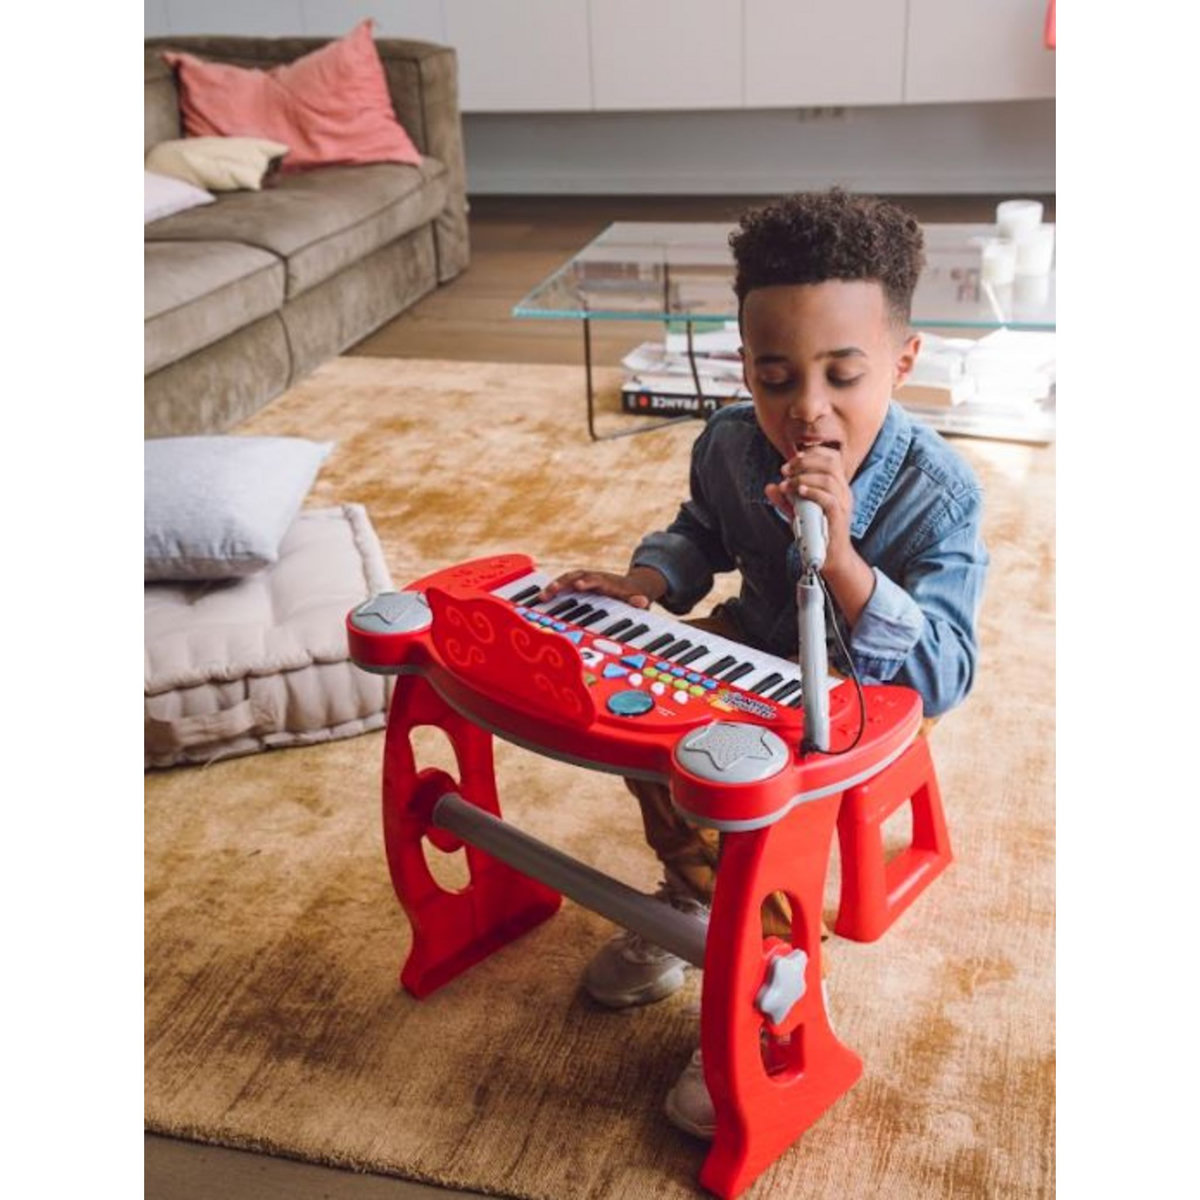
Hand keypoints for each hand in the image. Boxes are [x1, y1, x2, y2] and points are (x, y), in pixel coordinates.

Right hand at [537, 566, 667, 609]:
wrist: (633, 585)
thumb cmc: (634, 596)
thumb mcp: (639, 600)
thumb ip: (639, 602)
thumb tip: (642, 602)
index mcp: (608, 582)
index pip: (597, 580)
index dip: (588, 582)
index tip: (579, 585)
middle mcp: (595, 577)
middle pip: (577, 576)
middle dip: (564, 582)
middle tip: (551, 590)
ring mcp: (586, 579)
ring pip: (567, 579)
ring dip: (554, 586)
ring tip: (541, 596)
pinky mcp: (579, 583)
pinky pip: (564, 584)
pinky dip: (553, 589)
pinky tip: (540, 597)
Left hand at [765, 445, 854, 574]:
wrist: (829, 558)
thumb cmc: (815, 532)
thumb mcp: (797, 512)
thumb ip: (785, 499)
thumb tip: (769, 487)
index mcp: (837, 485)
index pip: (832, 457)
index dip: (811, 453)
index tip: (791, 461)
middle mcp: (843, 491)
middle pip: (831, 462)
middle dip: (804, 462)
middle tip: (784, 470)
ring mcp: (843, 503)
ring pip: (828, 478)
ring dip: (803, 477)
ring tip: (786, 484)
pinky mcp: (838, 517)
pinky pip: (828, 498)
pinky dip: (811, 491)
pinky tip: (797, 492)